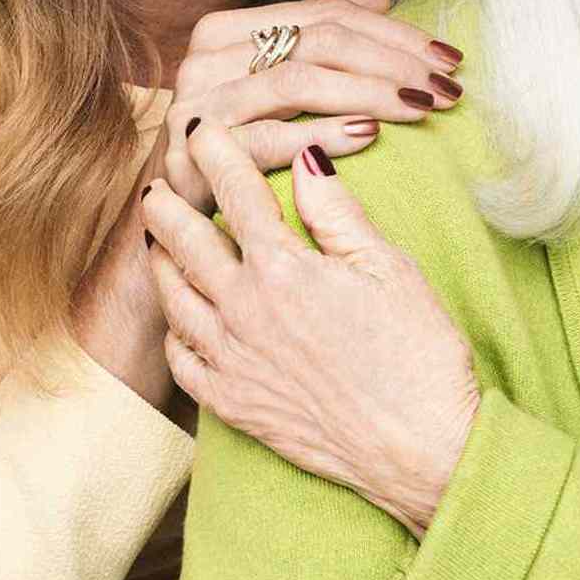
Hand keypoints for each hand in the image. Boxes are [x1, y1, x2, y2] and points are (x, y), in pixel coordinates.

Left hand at [141, 117, 481, 536]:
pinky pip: (182, 361)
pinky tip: (179, 319)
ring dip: (161, 262)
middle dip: (168, 205)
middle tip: (158, 183)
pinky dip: (174, 332)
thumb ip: (337, 212)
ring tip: (157, 241)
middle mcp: (244, 312)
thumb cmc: (419, 355)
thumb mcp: (389, 267)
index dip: (216, 155)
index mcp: (284, 269)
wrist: (422, 449)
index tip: (201, 131)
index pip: (236, 194)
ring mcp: (233, 362)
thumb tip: (305, 158)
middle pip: (187, 243)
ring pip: (174, 299)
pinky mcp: (233, 406)